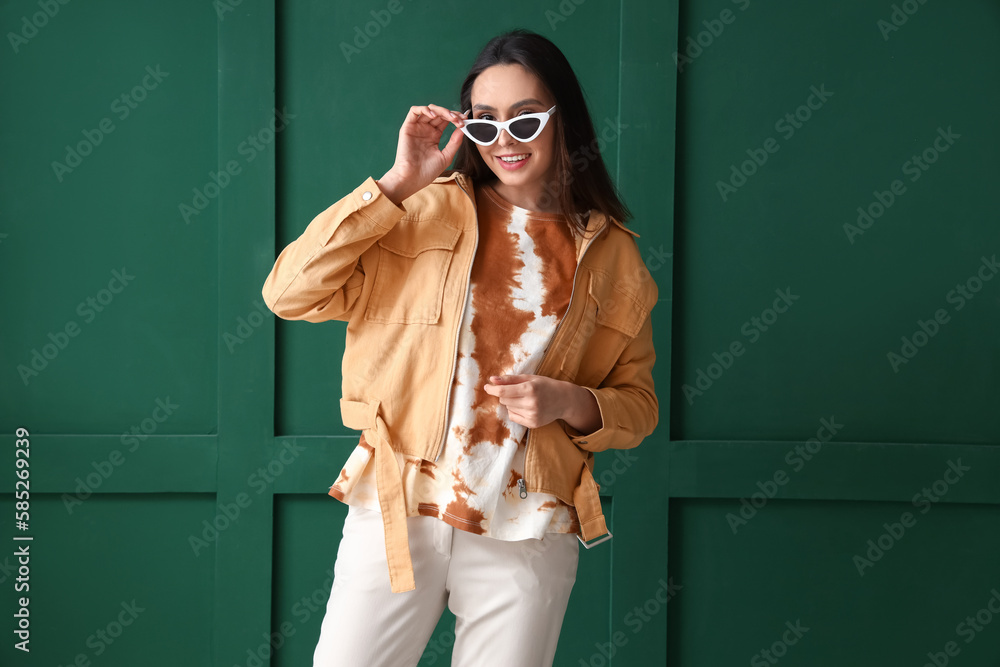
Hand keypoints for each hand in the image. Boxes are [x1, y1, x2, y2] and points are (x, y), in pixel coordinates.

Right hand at [377, 103, 465, 205]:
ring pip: (429, 110)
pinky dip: (424, 109)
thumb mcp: (446, 156)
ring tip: (450, 117)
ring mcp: (416, 128)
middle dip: (451, 114)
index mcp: (434, 136)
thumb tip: (463, 129)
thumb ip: (454, 142)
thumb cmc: (427, 171)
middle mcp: (425, 130)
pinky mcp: (407, 127)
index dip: (456, 118)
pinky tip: (434, 116)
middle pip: (439, 113)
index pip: (446, 120)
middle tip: (459, 119)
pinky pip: (414, 111)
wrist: (412, 179)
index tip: (465, 121)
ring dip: (441, 110)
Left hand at [483, 374, 601, 432]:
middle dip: (506, 394)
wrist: (564, 400)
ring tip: (525, 399)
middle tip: (518, 391)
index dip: (492, 389)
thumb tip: (492, 379)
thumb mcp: (529, 378)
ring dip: (511, 403)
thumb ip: (510, 379)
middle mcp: (531, 403)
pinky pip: (513, 417)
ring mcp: (532, 415)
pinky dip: (515, 411)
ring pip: (508, 408)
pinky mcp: (532, 424)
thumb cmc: (545, 386)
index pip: (503, 391)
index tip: (486, 387)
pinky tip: (526, 407)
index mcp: (530, 389)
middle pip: (504, 400)